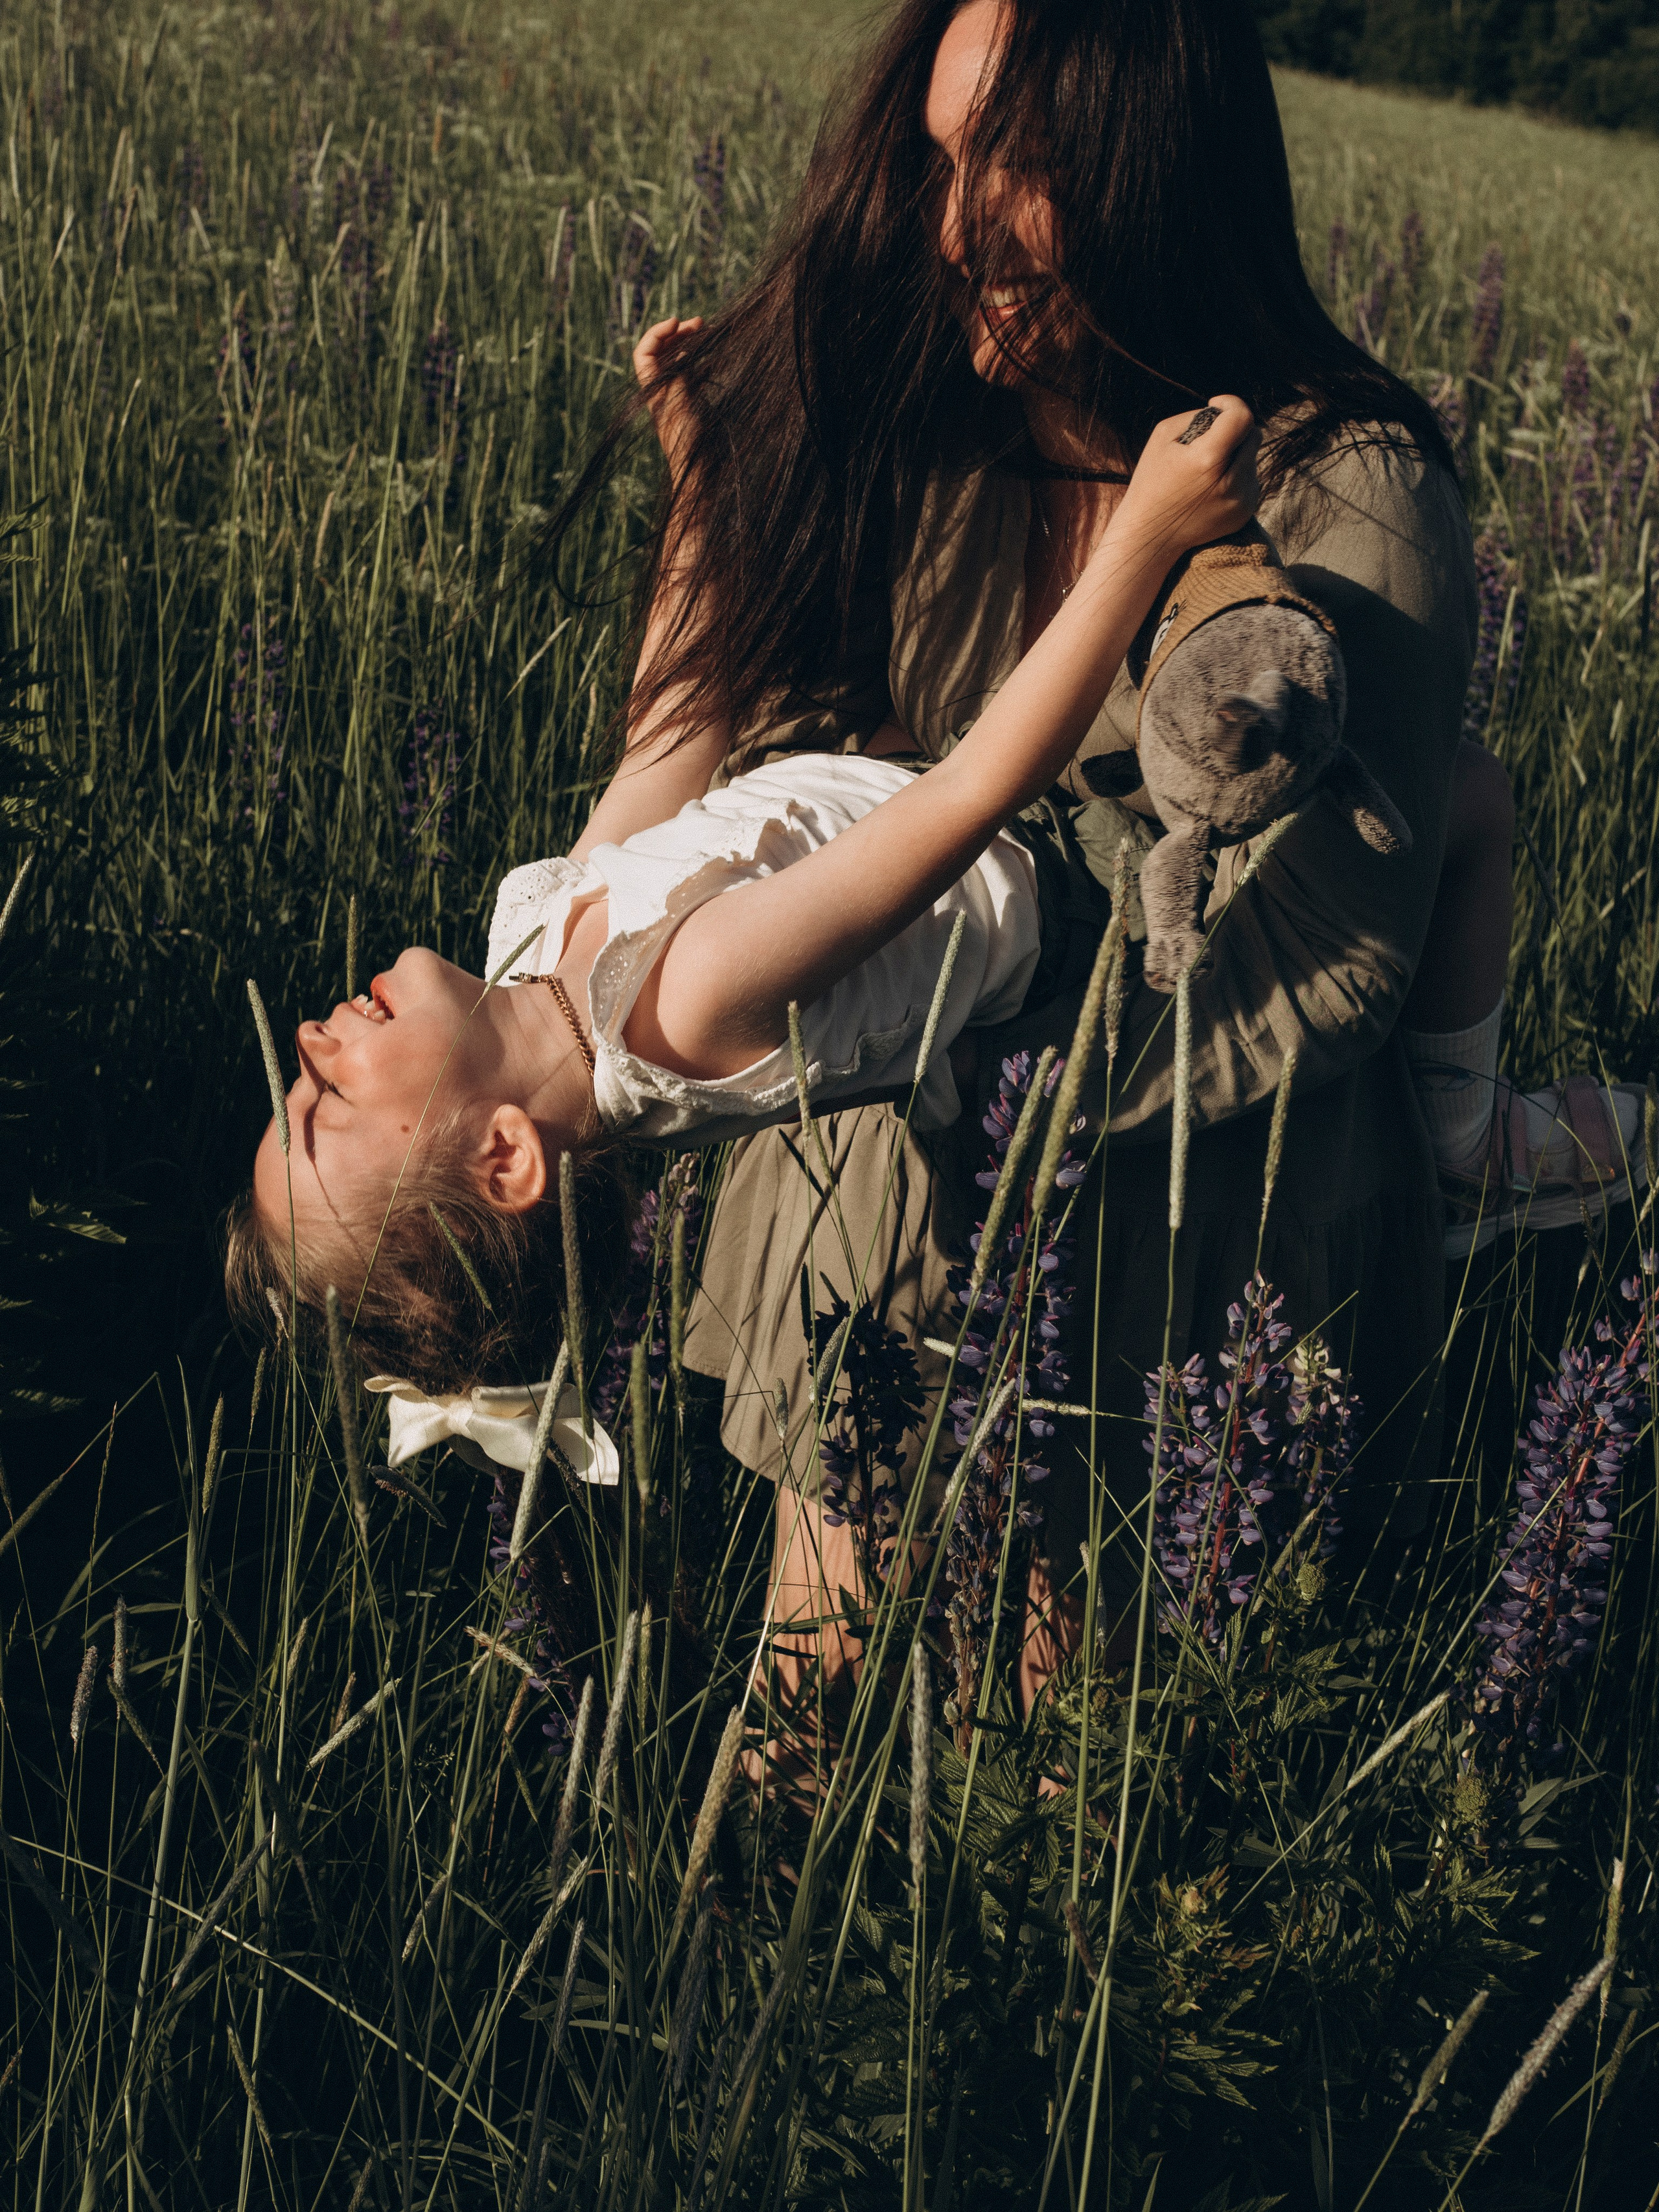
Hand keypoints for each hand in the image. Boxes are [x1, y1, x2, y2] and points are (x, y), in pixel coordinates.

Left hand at [633, 315, 704, 488]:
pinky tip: (710, 353)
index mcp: (653, 391)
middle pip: (661, 353)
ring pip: (677, 360)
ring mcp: (677, 396)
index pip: (644, 353)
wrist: (699, 471)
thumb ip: (679, 378)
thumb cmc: (688, 444)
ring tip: (706, 329)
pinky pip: (690, 372)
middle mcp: (662, 391)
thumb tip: (681, 352)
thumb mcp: (681, 407)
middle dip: (677, 333)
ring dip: (688, 343)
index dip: (657, 333)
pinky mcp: (692, 403)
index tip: (677, 322)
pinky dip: (698, 358)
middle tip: (700, 322)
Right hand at [1111, 394, 1260, 566]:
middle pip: (1253, 435)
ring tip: (1204, 471)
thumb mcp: (1163, 437)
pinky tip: (1210, 487)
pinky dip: (1235, 476)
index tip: (1215, 405)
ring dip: (1234, 454)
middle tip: (1207, 440)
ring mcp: (1242, 501)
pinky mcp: (1245, 513)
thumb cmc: (1152, 481)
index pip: (1242, 417)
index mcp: (1208, 460)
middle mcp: (1231, 483)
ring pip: (1252, 458)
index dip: (1230, 404)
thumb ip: (1198, 416)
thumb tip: (1225, 413)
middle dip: (1233, 430)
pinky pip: (1251, 479)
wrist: (1150, 535)